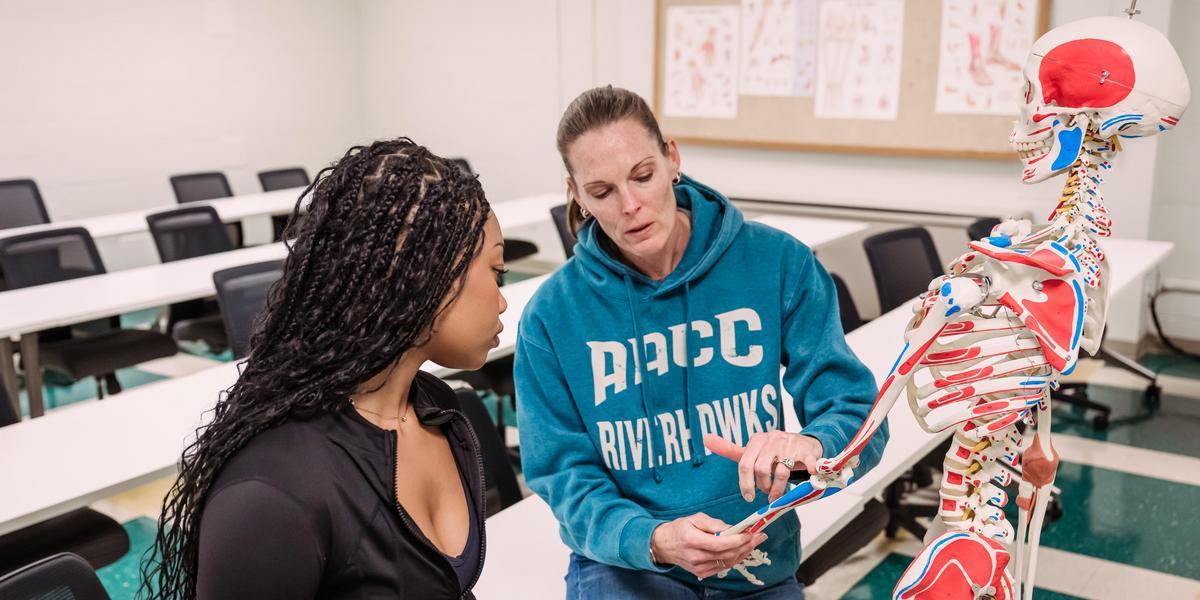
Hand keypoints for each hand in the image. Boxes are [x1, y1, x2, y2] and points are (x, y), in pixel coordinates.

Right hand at [649, 513, 767, 579]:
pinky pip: (723, 567)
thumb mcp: (695, 518)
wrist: (664, 545)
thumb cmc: (680, 529)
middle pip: (728, 554)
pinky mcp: (702, 573)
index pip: (721, 543)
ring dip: (744, 553)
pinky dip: (734, 558)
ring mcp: (699, 567)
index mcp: (693, 540)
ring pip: (728, 562)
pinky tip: (742, 550)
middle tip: (759, 536)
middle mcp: (696, 557)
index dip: (739, 540)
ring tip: (754, 543)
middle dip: (747, 545)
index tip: (751, 533)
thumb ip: (714, 524)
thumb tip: (732, 528)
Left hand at [704, 432, 822, 502]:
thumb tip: (705, 438)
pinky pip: (806, 463)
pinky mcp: (806, 451)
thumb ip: (730, 449)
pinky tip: (809, 476)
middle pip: (761, 469)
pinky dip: (808, 471)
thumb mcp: (753, 449)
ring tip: (777, 495)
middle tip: (765, 493)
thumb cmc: (776, 450)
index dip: (745, 484)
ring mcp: (790, 445)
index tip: (749, 497)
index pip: (744, 463)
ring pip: (780, 472)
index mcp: (757, 440)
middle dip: (762, 486)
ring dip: (778, 489)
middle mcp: (772, 440)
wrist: (805, 442)